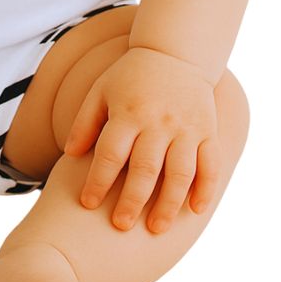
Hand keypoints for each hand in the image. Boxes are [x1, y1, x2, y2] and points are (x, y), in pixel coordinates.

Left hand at [62, 47, 220, 232]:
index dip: (97, 181)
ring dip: (168, 204)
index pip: (111, 154)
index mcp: (128, 112)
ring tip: (156, 229)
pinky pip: (211, 165)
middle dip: (132, 201)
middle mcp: (158, 121)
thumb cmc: (131, 76)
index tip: (88, 203)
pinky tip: (194, 211)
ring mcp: (186, 127)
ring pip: (180, 173)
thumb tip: (69, 155)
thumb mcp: (101, 90)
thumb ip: (85, 122)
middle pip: (145, 169)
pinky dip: (205, 189)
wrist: (175, 52)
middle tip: (120, 226)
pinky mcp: (208, 130)